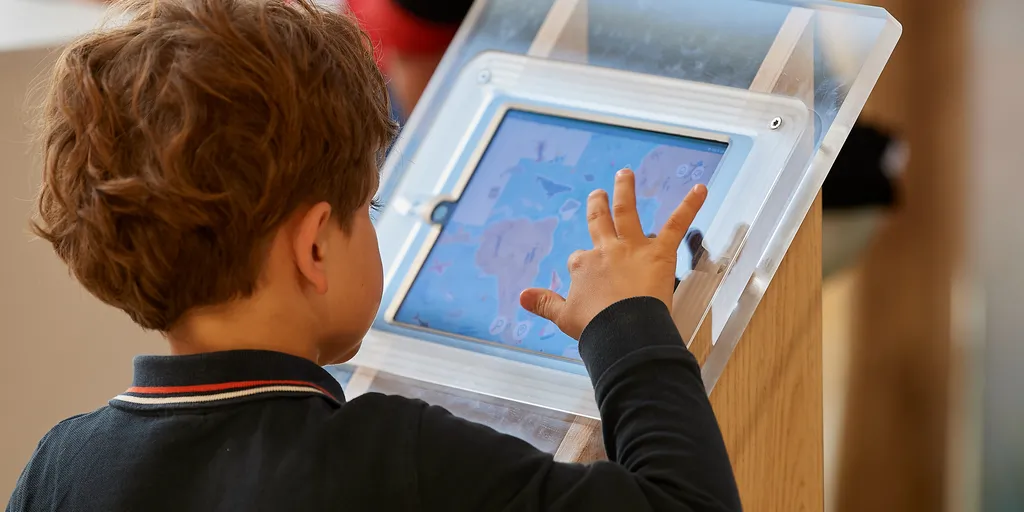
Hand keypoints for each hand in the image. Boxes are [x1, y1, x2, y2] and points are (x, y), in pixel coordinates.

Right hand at [520, 169, 706, 339]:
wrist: (623, 332)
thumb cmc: (596, 328)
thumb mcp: (563, 316)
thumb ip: (544, 303)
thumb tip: (522, 296)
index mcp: (584, 267)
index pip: (579, 260)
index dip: (581, 267)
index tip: (582, 276)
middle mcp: (606, 251)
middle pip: (599, 221)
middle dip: (597, 206)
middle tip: (598, 193)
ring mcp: (632, 249)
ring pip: (627, 213)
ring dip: (625, 192)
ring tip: (624, 175)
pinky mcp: (659, 253)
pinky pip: (676, 225)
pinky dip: (689, 206)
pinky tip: (700, 189)